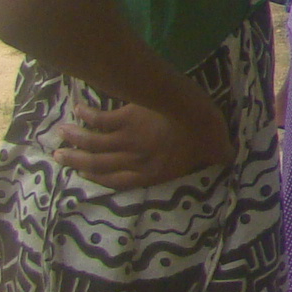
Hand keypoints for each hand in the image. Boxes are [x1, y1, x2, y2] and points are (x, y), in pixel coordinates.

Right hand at [55, 96, 231, 187]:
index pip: (119, 181)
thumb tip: (232, 159)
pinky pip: (100, 119)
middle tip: (59, 157)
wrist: (191, 111)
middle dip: (77, 161)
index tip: (83, 175)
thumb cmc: (206, 133)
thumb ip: (217, 158)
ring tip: (59, 136)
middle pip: (98, 164)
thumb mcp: (215, 151)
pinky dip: (86, 115)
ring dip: (75, 139)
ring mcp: (126, 139)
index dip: (98, 180)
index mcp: (153, 173)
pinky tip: (78, 110)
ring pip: (93, 143)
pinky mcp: (123, 118)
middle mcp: (134, 160)